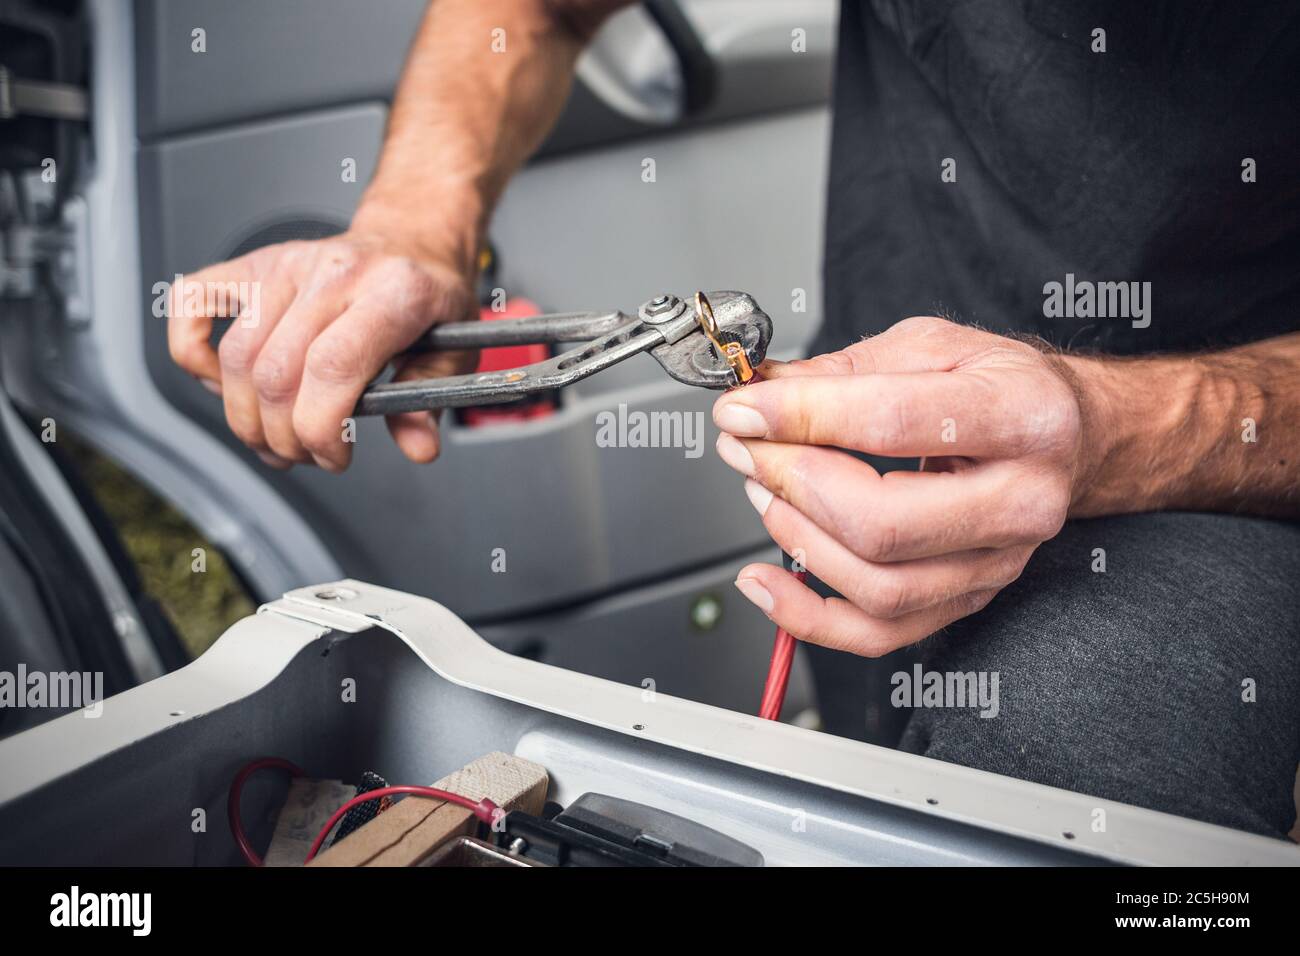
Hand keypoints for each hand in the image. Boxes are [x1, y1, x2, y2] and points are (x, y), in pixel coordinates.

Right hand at [166, 231, 476, 471]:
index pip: (333, 367)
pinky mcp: (254, 264)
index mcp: (392, 293)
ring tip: (276, 439)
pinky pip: (193, 302)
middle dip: (286, 437)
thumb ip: (432, 398)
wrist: (411, 243)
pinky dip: (192, 352)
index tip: (335, 455)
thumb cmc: (428, 297)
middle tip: (308, 454)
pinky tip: (224, 383)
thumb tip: (417, 445)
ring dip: (247, 418)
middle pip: (278, 373)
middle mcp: (334, 274)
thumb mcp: (456, 350)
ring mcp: (287, 265)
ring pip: (238, 356)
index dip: (322, 428)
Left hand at [713, 315, 1094, 656]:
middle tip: (746, 449)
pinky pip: (880, 634)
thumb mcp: (932, 346)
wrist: (1065, 435)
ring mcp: (998, 562)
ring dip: (795, 540)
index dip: (801, 417)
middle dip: (791, 483)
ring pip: (878, 586)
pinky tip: (763, 582)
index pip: (892, 422)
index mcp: (1022, 416)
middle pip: (882, 522)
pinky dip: (808, 618)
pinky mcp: (970, 599)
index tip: (743, 410)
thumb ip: (845, 369)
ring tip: (760, 490)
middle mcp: (1022, 499)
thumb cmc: (999, 388)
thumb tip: (761, 394)